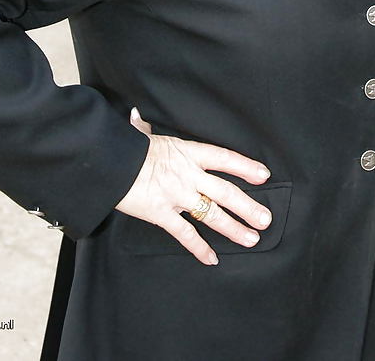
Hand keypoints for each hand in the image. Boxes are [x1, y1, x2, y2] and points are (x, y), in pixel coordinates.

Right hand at [115, 109, 271, 265]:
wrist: (109, 163)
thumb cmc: (126, 147)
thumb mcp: (144, 134)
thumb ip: (146, 128)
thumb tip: (137, 116)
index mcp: (188, 152)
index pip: (224, 158)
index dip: (245, 167)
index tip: (263, 175)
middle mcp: (188, 175)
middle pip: (225, 192)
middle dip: (248, 207)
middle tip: (265, 219)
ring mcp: (177, 196)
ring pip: (212, 215)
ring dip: (233, 228)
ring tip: (251, 239)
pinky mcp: (162, 214)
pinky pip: (185, 234)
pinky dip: (199, 248)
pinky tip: (212, 259)